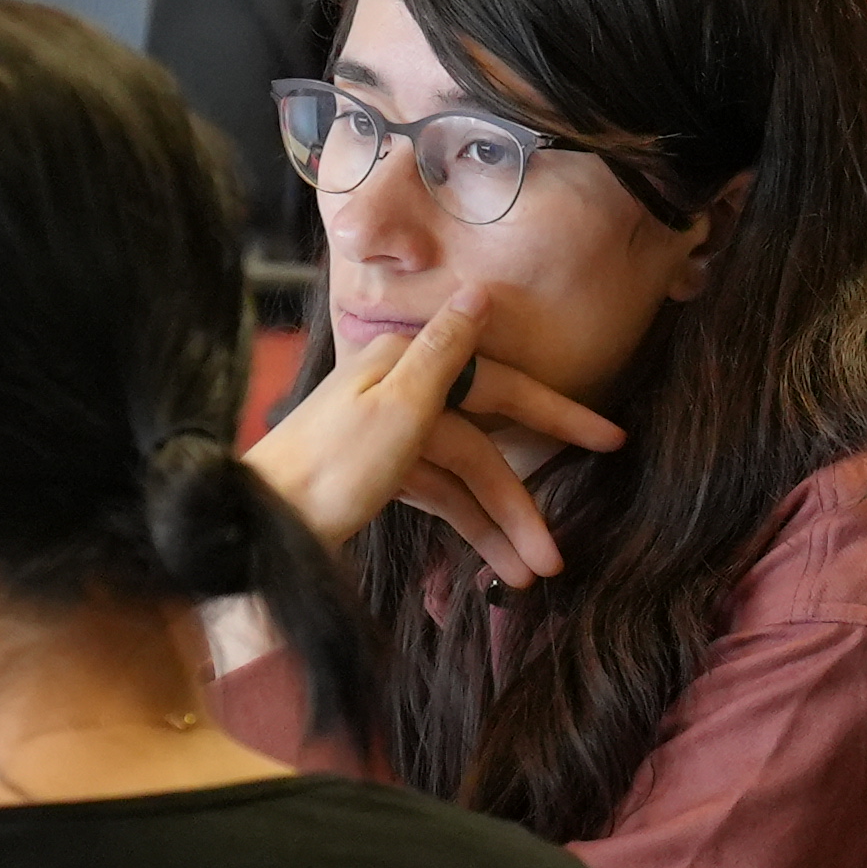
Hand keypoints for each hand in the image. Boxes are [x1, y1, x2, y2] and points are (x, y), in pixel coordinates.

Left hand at [243, 294, 629, 580]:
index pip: (501, 385)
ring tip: (530, 577)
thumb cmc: (327, 469)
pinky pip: (434, 496)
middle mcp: (397, 393)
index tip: (610, 441)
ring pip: (459, 477)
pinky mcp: (374, 476)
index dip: (556, 414)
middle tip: (558, 556)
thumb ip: (445, 352)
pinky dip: (462, 526)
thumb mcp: (397, 408)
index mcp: (403, 366)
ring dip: (495, 526)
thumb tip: (480, 290)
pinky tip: (492, 564)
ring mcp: (385, 436)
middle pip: (481, 443)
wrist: (256, 526)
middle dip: (520, 501)